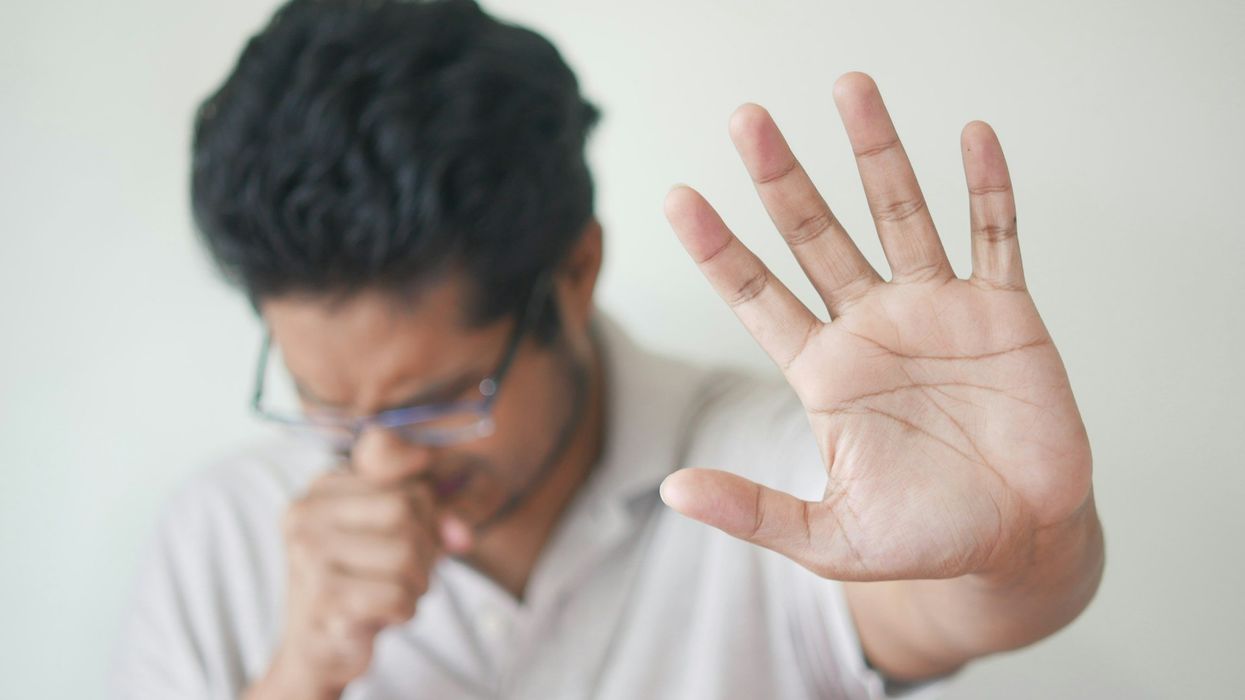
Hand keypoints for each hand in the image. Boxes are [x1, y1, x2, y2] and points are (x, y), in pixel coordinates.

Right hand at [247, 470, 455, 697]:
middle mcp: (307, 514)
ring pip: (405, 554)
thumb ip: (438, 518)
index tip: (413, 543)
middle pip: (405, 512)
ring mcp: (309, 555)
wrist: (318, 650)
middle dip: (424, 550)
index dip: (430, 521)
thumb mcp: (400, 535)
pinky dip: (405, 610)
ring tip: (395, 594)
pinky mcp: (323, 598)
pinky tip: (384, 615)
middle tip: (408, 575)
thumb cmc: (364, 582)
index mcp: (322, 489)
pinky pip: (397, 595)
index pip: (409, 487)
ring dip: (417, 584)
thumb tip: (463, 535)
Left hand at [660, 72, 1092, 582]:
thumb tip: (671, 491)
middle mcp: (871, 326)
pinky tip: (972, 137)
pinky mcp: (1003, 313)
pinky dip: (987, 189)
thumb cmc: (923, 539)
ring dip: (877, 153)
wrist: (1018, 541)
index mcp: (824, 371)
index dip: (718, 248)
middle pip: (816, 235)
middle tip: (747, 120)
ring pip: (900, 214)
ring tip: (850, 88)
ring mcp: (937, 311)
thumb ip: (754, 510)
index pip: (757, 295)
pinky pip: (995, 236)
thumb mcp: (829, 538)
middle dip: (782, 178)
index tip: (678, 197)